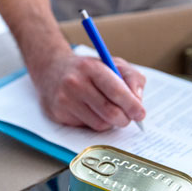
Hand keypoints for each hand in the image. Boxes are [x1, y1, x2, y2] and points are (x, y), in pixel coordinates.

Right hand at [30, 52, 145, 130]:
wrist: (51, 69)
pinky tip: (88, 110)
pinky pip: (86, 127)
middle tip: (128, 117)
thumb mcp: (112, 63)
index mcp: (90, 68)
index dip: (133, 106)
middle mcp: (74, 83)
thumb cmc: (87, 69)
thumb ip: (132, 78)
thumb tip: (138, 101)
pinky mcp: (57, 114)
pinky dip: (94, 122)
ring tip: (105, 109)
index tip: (140, 114)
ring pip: (100, 124)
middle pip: (110, 112)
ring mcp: (64, 100)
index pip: (117, 92)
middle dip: (125, 119)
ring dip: (109, 122)